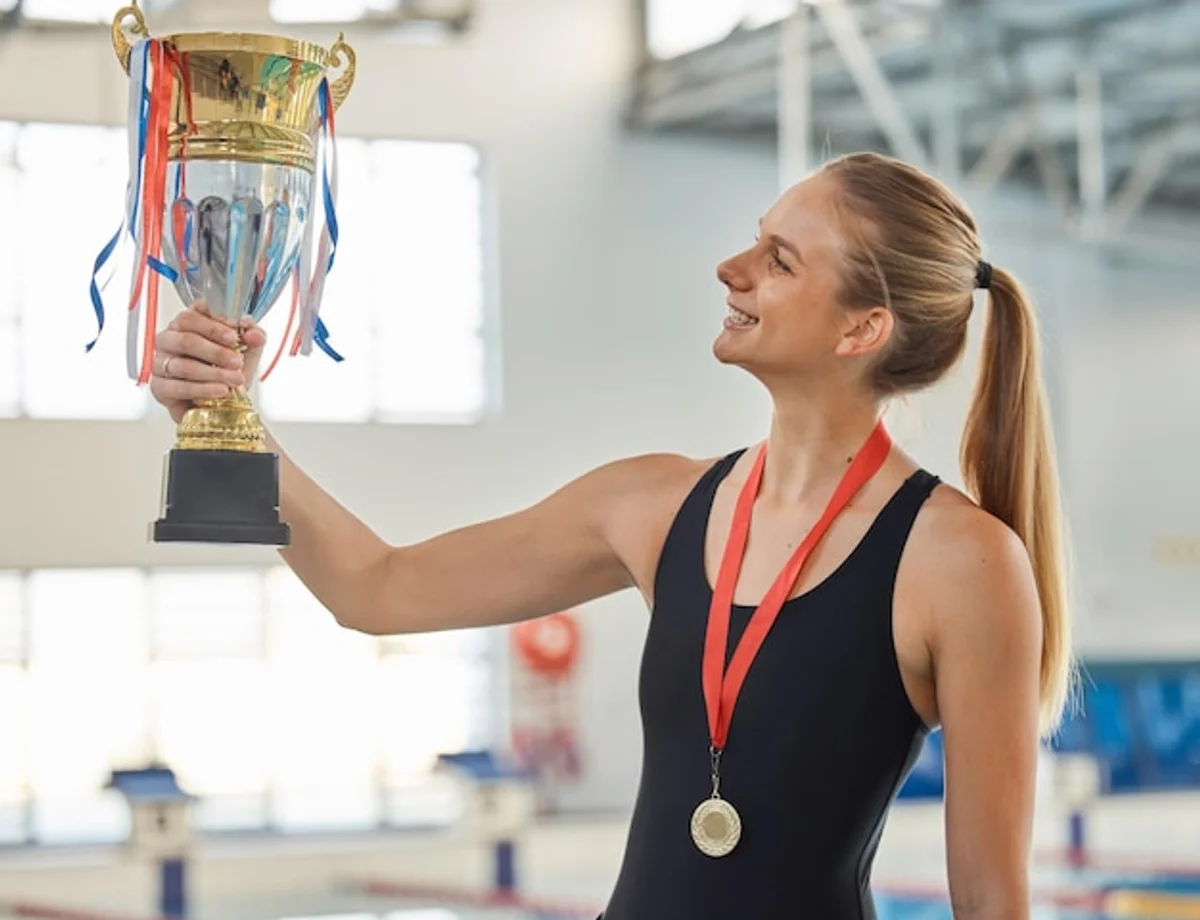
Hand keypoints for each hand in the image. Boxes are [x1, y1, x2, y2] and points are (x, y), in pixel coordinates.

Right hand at [149, 301, 266, 422]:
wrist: (222, 403)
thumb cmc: (228, 370)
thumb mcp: (247, 351)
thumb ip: (253, 337)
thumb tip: (255, 334)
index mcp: (186, 324)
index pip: (192, 316)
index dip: (213, 325)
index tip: (234, 336)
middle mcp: (168, 340)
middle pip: (186, 340)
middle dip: (216, 352)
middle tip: (236, 362)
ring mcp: (160, 363)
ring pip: (183, 365)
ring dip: (213, 374)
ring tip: (235, 379)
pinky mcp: (159, 387)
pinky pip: (178, 388)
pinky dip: (203, 389)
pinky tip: (221, 391)